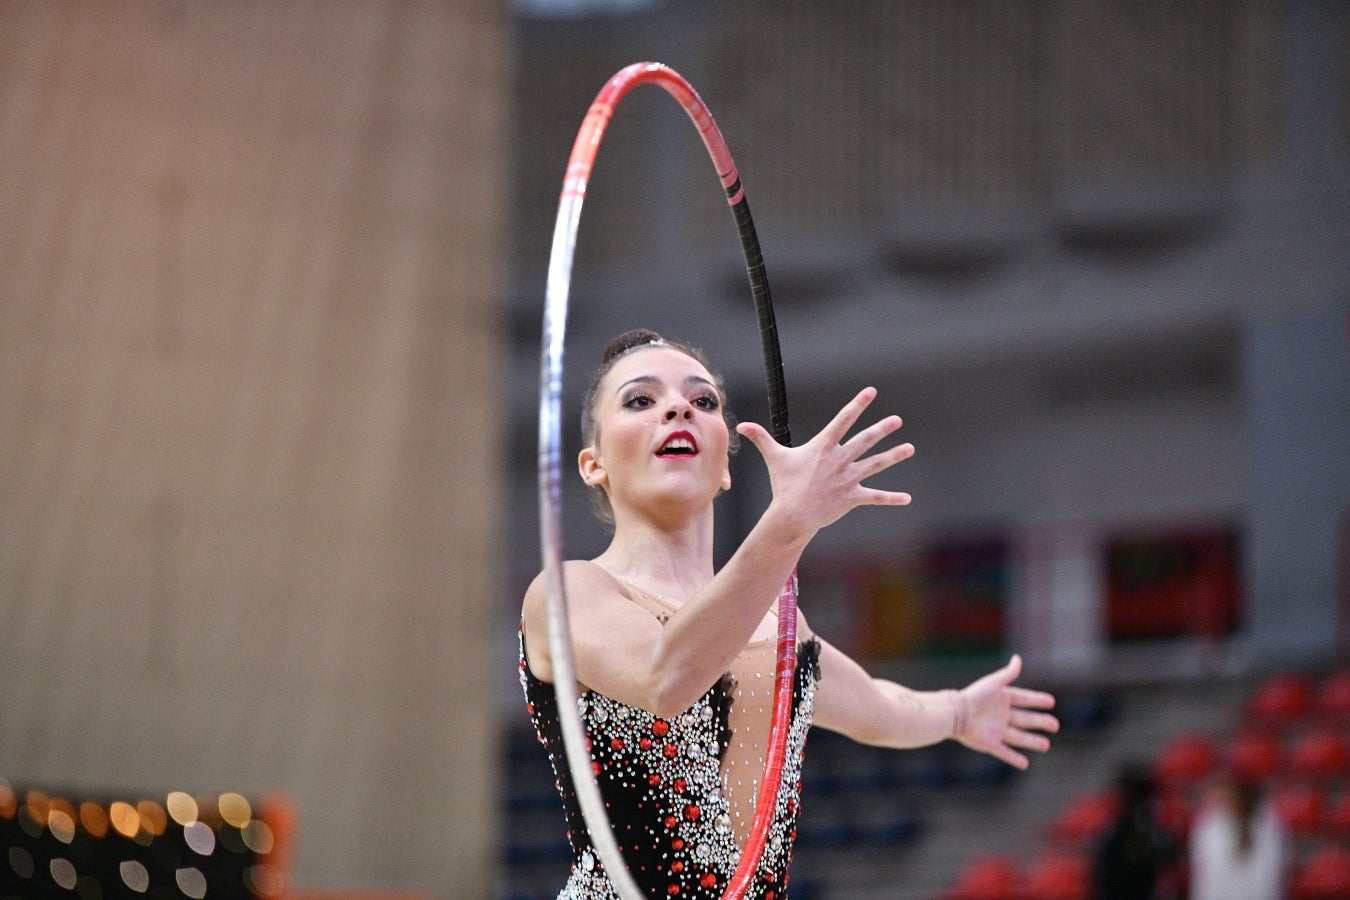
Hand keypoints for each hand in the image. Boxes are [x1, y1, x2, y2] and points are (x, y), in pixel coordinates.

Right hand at [737, 387, 913, 539]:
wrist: (794, 514)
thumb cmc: (784, 486)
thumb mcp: (775, 458)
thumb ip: (761, 438)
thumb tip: (741, 426)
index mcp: (824, 446)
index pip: (843, 420)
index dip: (858, 404)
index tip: (871, 392)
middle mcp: (840, 459)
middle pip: (865, 440)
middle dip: (882, 428)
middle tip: (897, 420)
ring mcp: (849, 478)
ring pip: (876, 464)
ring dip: (894, 456)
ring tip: (909, 448)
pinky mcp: (853, 497)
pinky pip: (875, 497)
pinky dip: (891, 498)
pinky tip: (907, 498)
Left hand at [952, 654, 1058, 769]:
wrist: (956, 714)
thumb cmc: (974, 696)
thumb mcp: (993, 684)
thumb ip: (1008, 674)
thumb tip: (1018, 658)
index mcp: (1002, 699)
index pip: (1024, 699)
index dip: (1037, 700)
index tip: (1051, 701)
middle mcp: (1001, 715)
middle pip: (1025, 719)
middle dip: (1040, 722)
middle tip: (1055, 725)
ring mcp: (996, 730)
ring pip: (1019, 737)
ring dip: (1032, 741)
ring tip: (1046, 745)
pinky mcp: (989, 743)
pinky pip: (1004, 752)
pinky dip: (1014, 759)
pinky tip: (1025, 764)